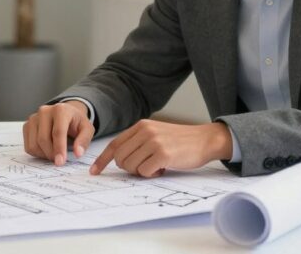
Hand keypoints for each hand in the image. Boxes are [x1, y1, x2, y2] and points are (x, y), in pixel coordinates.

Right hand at [22, 101, 94, 165]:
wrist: (65, 114)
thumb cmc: (76, 123)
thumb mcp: (87, 129)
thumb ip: (83, 140)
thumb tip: (78, 153)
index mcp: (61, 110)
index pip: (57, 132)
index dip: (59, 148)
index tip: (61, 162)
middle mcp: (44, 111)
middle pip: (43, 139)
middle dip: (51, 154)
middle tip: (59, 160)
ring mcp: (33, 118)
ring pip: (34, 144)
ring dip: (44, 155)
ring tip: (55, 153)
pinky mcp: (27, 126)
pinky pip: (28, 146)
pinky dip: (37, 153)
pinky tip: (47, 150)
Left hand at [90, 120, 231, 177]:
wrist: (205, 139)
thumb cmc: (180, 141)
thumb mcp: (156, 134)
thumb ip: (138, 142)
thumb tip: (117, 160)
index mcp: (141, 126)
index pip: (115, 144)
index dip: (103, 159)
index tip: (95, 171)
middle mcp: (145, 131)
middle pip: (120, 158)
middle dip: (129, 168)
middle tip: (145, 167)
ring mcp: (154, 142)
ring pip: (131, 166)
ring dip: (141, 171)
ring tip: (156, 166)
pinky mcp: (163, 154)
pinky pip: (145, 172)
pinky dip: (151, 175)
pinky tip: (163, 169)